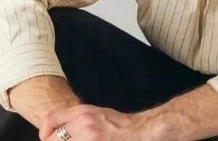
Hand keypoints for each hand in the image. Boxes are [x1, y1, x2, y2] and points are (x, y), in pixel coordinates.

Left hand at [38, 104, 167, 140]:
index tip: (48, 137)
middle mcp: (84, 125)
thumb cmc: (121, 125)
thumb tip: (59, 130)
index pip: (51, 119)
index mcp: (84, 112)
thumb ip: (79, 120)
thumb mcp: (98, 114)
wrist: (140, 132)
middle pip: (53, 140)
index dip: (45, 131)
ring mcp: (89, 140)